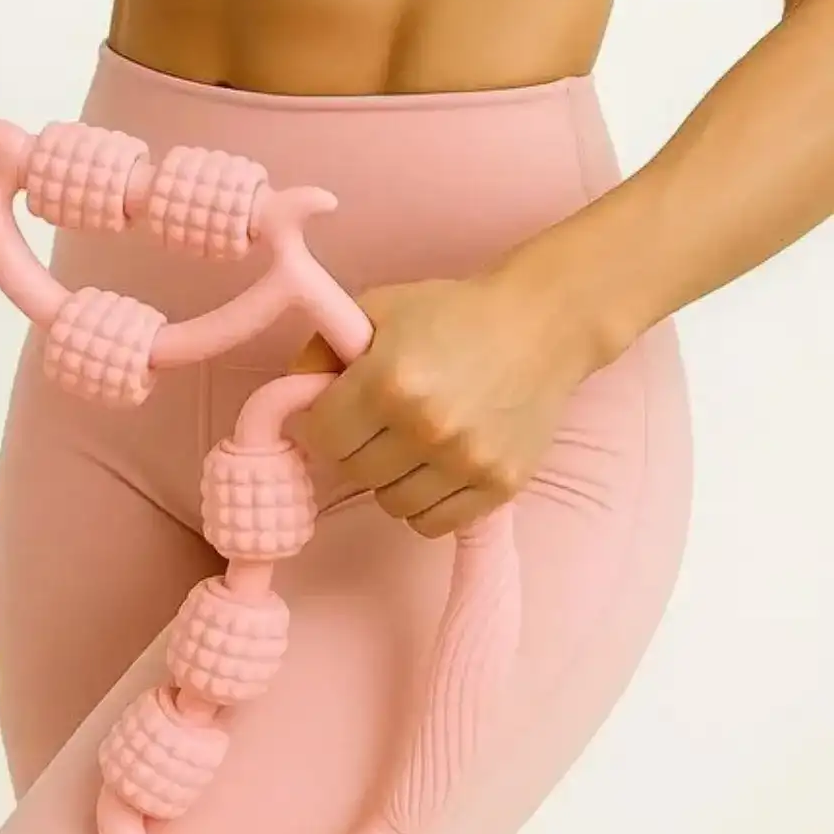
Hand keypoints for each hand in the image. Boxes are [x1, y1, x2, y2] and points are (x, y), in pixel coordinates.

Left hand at [290, 269, 599, 538]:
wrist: (543, 324)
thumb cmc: (454, 312)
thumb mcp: (378, 310)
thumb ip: (323, 351)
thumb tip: (290, 399)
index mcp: (389, 381)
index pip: (323, 437)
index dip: (326, 423)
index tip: (341, 410)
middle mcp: (427, 427)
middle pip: (355, 472)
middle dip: (358, 448)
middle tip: (380, 423)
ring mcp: (466, 461)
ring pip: (391, 505)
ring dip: (392, 479)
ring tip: (412, 444)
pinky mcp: (499, 485)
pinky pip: (434, 523)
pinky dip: (427, 502)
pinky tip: (437, 467)